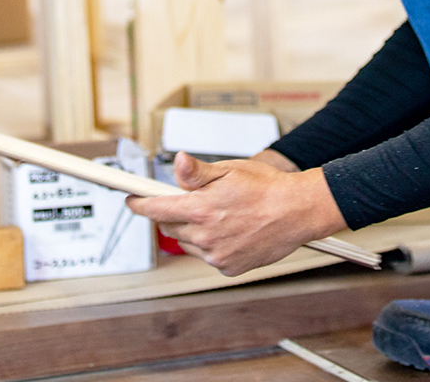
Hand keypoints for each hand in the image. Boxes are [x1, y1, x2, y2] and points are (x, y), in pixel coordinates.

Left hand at [127, 152, 345, 275]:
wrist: (298, 212)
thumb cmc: (267, 187)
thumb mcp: (230, 170)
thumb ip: (197, 173)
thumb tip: (176, 162)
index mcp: (201, 209)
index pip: (157, 209)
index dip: (140, 204)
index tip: (131, 200)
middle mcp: (205, 236)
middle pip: (171, 226)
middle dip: (173, 213)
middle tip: (192, 201)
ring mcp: (217, 255)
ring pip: (189, 242)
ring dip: (193, 230)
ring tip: (218, 214)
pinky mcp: (229, 267)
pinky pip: (208, 255)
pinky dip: (212, 244)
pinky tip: (230, 230)